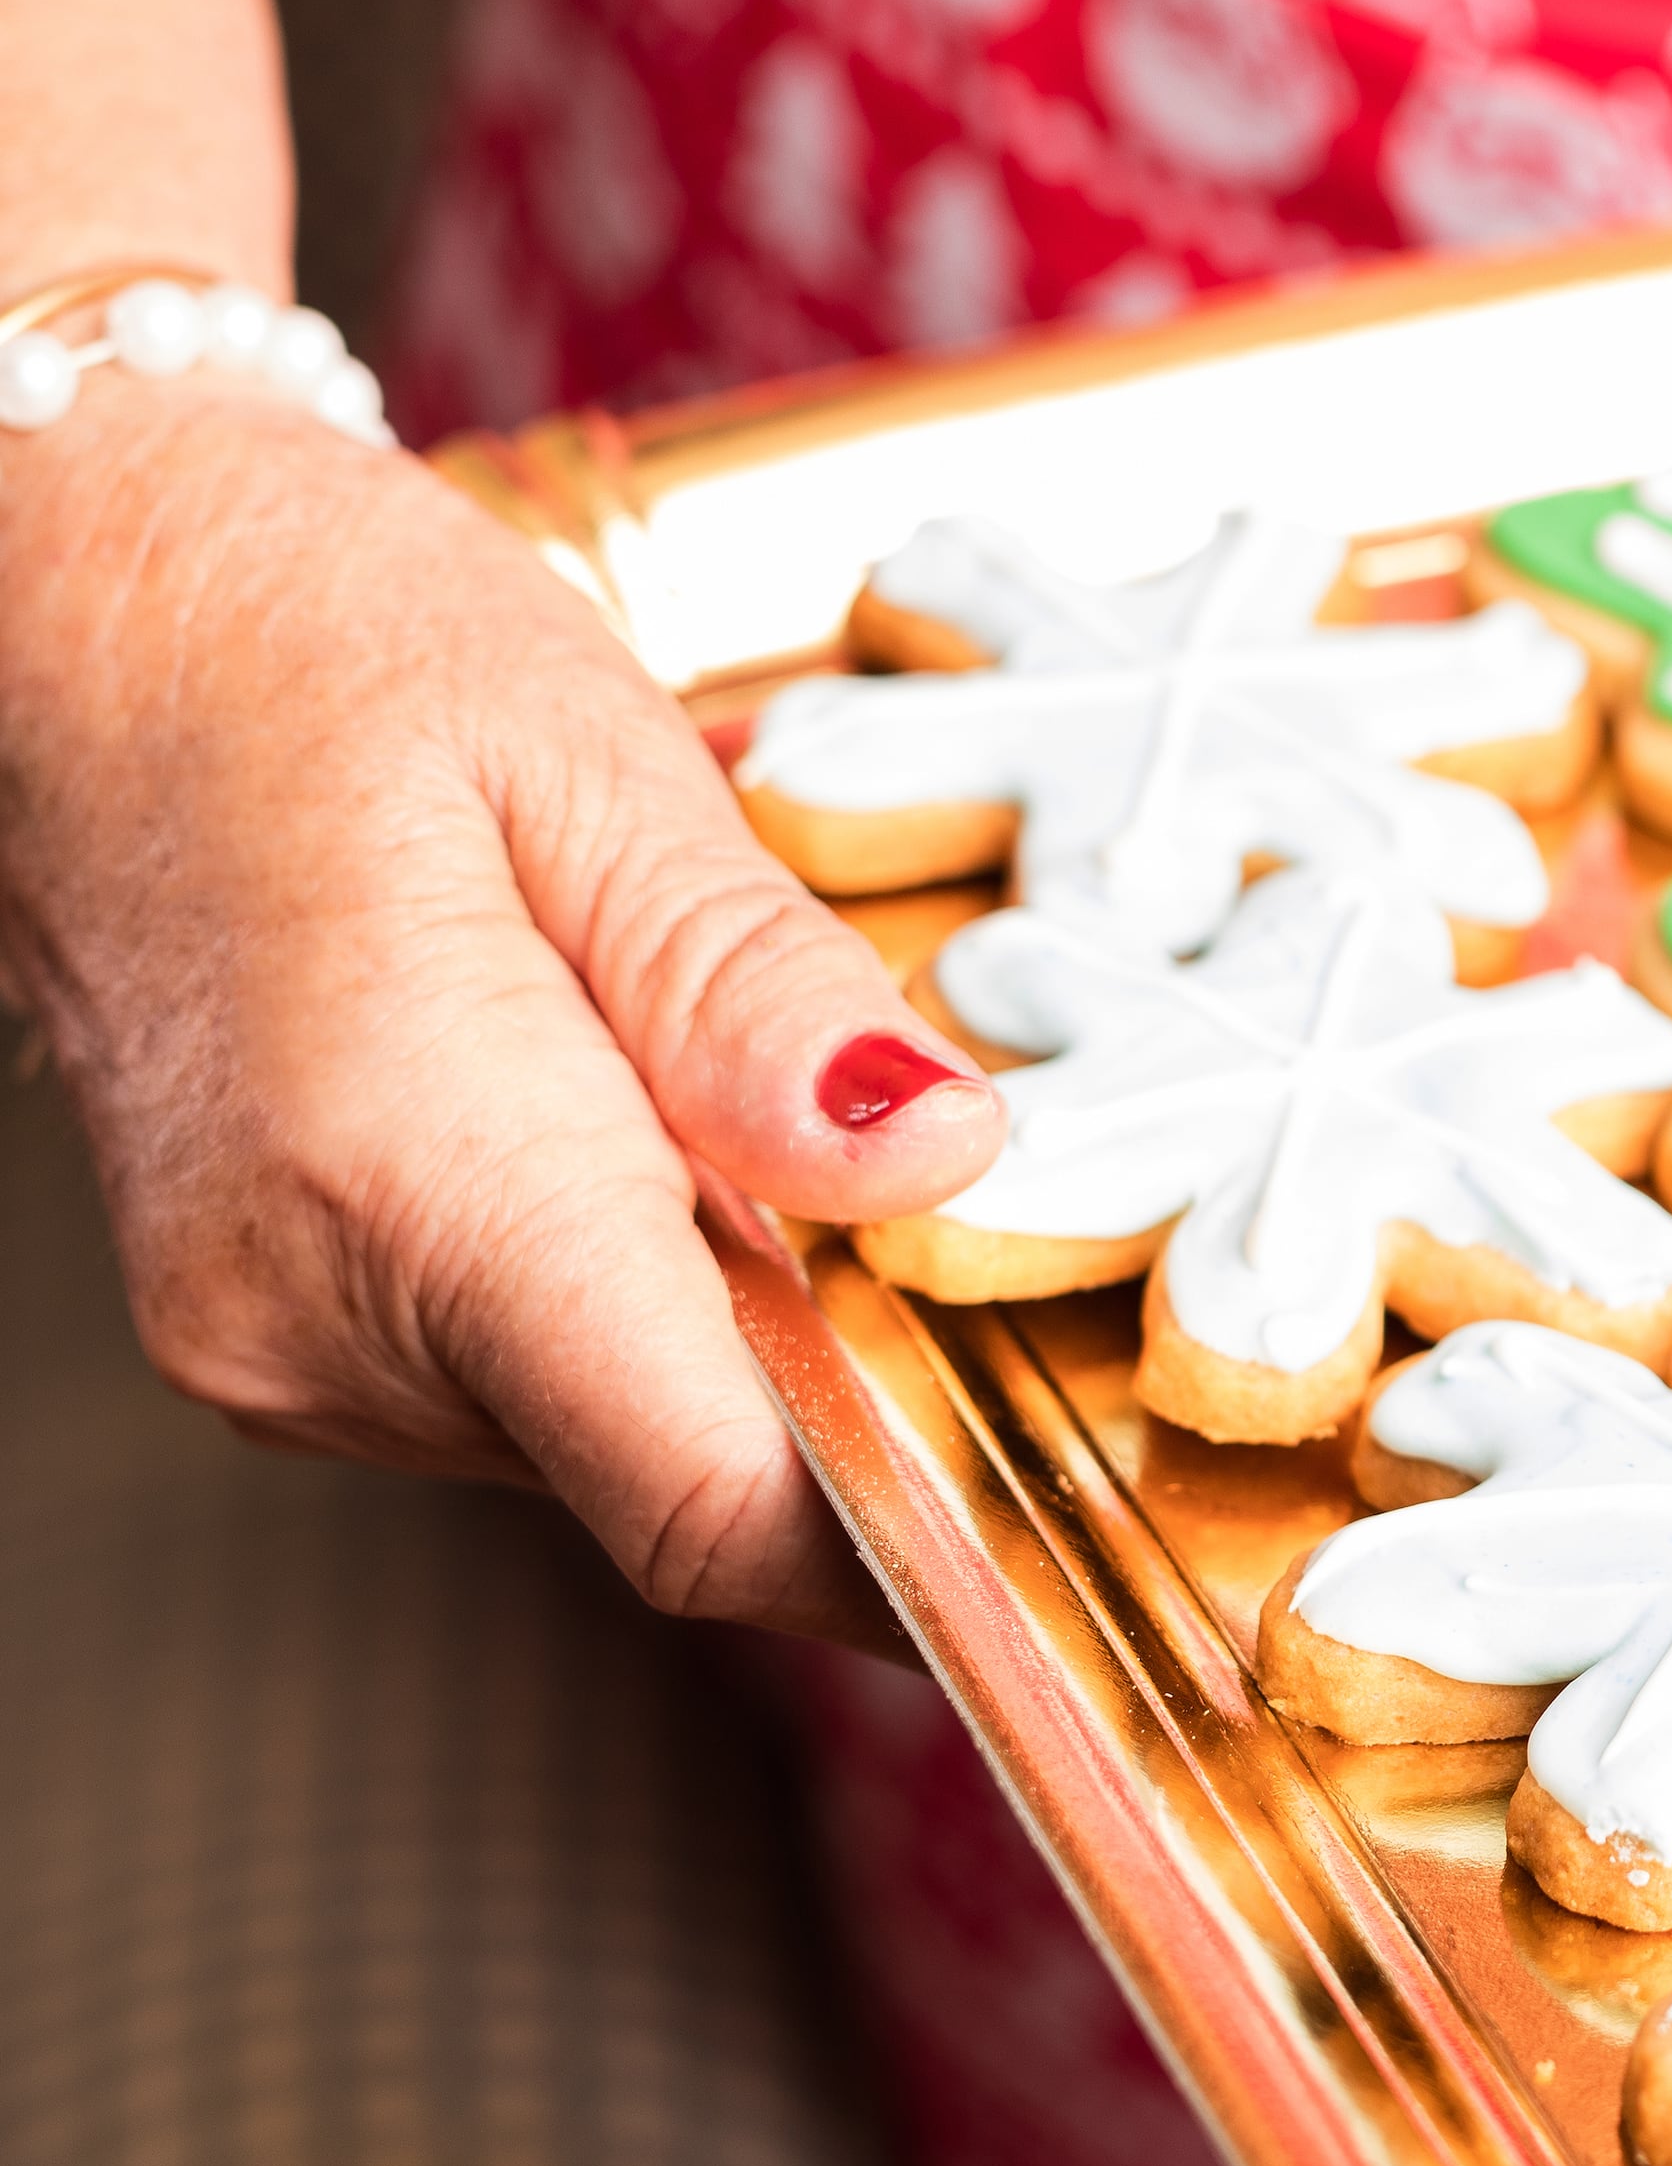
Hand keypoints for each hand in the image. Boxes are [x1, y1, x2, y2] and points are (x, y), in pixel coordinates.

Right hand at [0, 380, 1006, 1642]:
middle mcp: (323, 1318)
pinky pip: (536, 1378)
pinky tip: (676, 1137)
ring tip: (793, 1128)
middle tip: (997, 1235)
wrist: (62, 610)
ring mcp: (283, 1348)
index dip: (920, 1555)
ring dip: (757, 1334)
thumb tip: (938, 1155)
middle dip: (868, 1398)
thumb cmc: (305, 641)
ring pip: (620, 1434)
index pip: (714, 1496)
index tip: (1074, 1539)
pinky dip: (652, 1297)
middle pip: (695, 1473)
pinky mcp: (282, 1333)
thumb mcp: (584, 757)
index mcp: (416, 1181)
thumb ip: (755, 988)